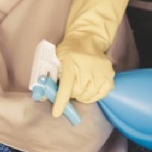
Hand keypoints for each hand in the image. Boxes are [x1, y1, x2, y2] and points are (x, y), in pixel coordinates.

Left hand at [53, 0, 133, 116]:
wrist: (88, 38)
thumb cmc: (69, 50)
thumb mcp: (56, 59)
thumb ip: (49, 77)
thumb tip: (42, 96)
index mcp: (71, 63)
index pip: (65, 87)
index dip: (61, 102)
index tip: (56, 113)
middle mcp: (87, 68)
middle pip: (77, 93)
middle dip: (72, 94)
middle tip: (70, 86)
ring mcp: (100, 71)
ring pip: (89, 95)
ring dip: (83, 94)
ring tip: (80, 84)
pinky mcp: (109, 74)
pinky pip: (102, 93)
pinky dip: (95, 94)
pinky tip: (91, 86)